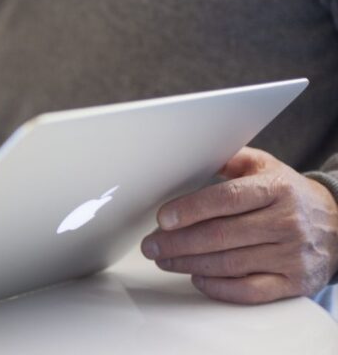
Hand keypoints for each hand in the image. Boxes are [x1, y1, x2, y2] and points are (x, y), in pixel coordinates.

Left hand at [141, 147, 337, 303]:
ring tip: (164, 259)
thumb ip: (229, 159)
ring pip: (230, 264)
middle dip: (178, 242)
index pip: (226, 199)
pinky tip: (196, 278)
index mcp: (275, 189)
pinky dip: (218, 288)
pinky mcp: (294, 282)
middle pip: (221, 235)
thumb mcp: (265, 166)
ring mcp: (291, 255)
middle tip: (151, 245)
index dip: (190, 210)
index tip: (163, 218)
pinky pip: (250, 291)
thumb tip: (190, 156)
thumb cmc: (289, 194)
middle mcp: (285, 222)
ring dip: (189, 263)